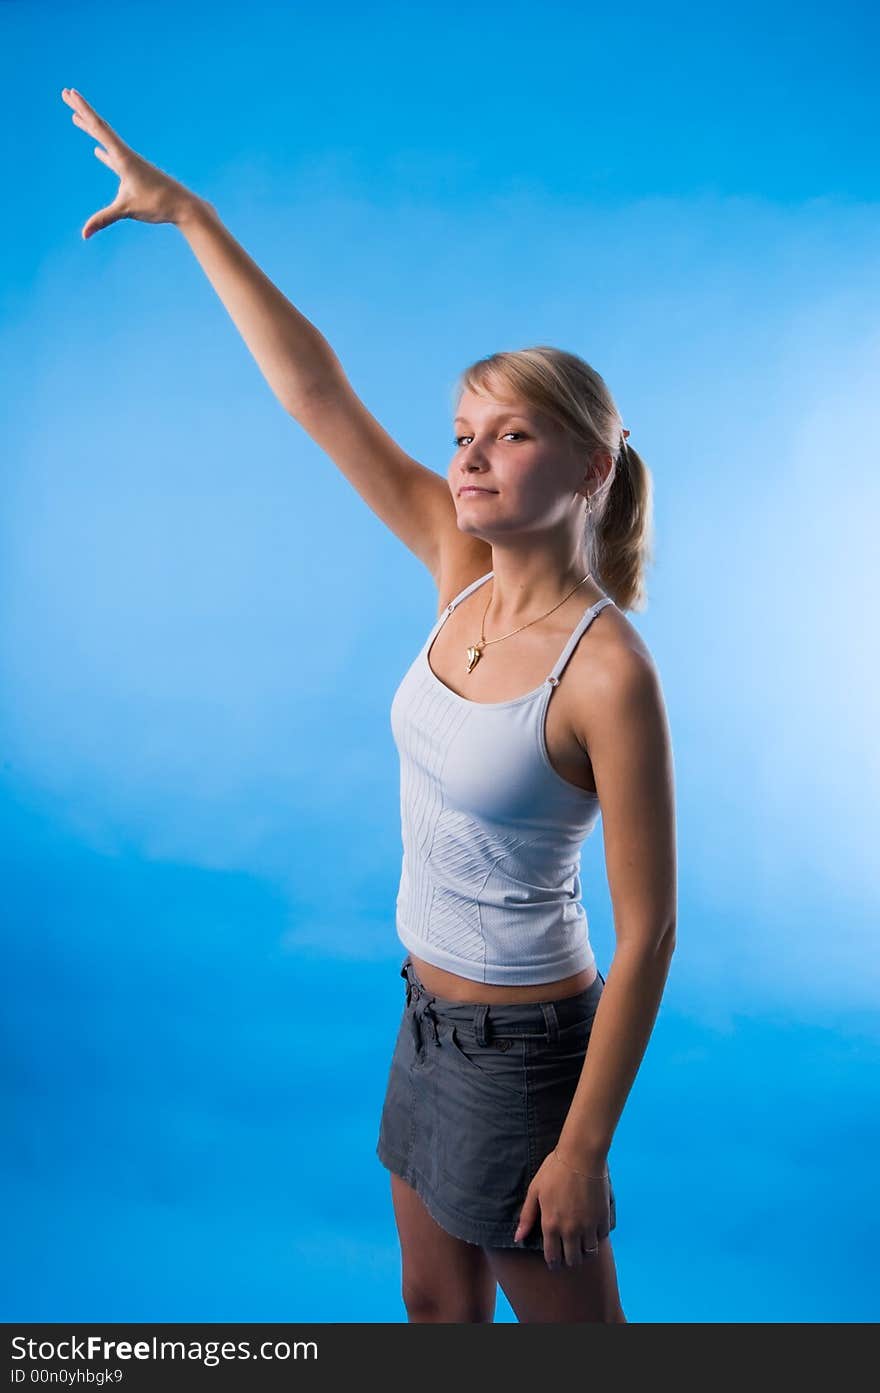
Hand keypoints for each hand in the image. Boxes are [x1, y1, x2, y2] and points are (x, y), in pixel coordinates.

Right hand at [61, 87, 201, 237]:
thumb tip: (84, 234)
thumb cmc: (158, 205)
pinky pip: (113, 158)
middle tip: (66, 94)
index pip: (99, 128)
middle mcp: (126, 155)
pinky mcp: (134, 174)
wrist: (184, 207)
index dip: (83, 110)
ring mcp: (130, 164)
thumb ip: (104, 219)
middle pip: (100, 128)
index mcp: (124, 158)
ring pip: (106, 142)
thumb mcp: (127, 210)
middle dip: (82, 112)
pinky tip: (97, 151)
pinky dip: (103, 153)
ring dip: (90, 129)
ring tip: (75, 118)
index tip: (70, 93)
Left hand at [514, 1149, 610, 1267]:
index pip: (553, 1257)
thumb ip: (527, 1217)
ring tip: (581, 1244)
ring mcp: (589, 1225)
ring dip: (585, 1252)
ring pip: (589, 1253)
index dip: (553, 1263)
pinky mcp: (603, 1218)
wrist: (581, 1155)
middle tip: (568, 1254)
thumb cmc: (554, 1170)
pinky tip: (592, 1229)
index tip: (554, 1263)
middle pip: (573, 1260)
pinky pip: (602, 1238)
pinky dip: (597, 1237)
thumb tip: (517, 1238)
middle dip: (569, 1260)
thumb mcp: (535, 1191)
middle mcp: (571, 1230)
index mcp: (551, 1224)